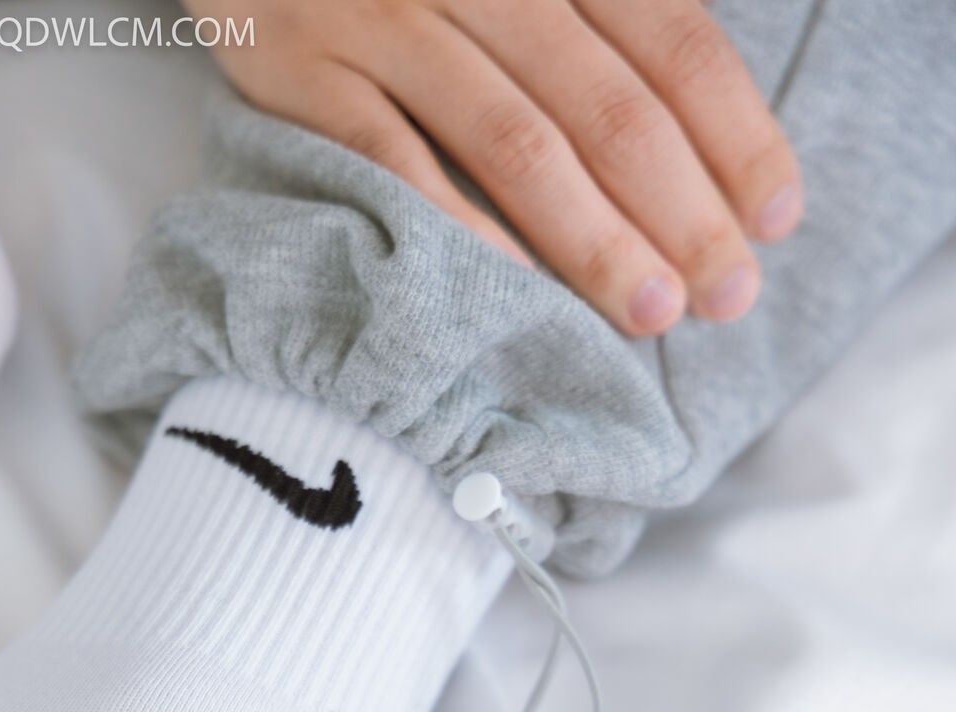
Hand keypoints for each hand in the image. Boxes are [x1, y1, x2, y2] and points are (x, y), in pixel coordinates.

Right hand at [189, 0, 802, 335]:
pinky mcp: (305, 69)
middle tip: (727, 295)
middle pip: (606, 101)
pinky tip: (520, 297)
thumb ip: (596, 19)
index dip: (734, 130)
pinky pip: (396, 165)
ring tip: (651, 312)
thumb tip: (696, 142)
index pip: (671, 35)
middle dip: (681, 207)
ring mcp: (386, 16)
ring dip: (592, 237)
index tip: (776, 218)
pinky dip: (462, 233)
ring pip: (515, 140)